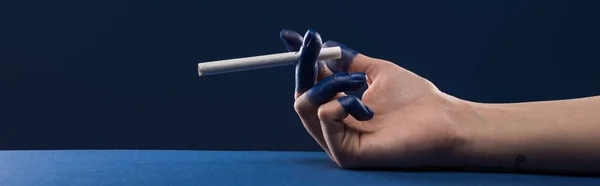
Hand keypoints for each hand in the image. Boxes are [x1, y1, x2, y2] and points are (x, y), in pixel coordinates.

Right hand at [280, 29, 472, 168]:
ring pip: (304, 106)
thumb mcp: (376, 72)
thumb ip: (349, 61)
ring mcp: (337, 141)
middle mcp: (334, 126)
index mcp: (340, 108)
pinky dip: (339, 102)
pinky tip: (364, 105)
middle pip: (301, 95)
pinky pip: (324, 119)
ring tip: (357, 80)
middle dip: (305, 64)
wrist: (442, 120)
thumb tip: (324, 44)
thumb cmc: (415, 99)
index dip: (300, 60)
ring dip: (327, 83)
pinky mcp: (345, 154)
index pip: (309, 83)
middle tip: (315, 44)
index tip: (290, 36)